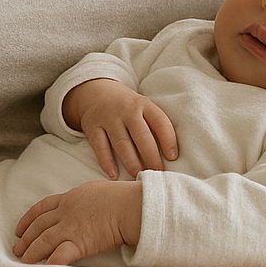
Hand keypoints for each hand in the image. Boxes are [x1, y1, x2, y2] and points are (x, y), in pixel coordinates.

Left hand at [14, 180, 141, 264]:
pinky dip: (49, 263)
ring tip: (23, 262)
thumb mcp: (98, 191)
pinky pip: (59, 255)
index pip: (42, 208)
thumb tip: (88, 203)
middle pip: (39, 226)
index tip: (19, 228)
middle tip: (17, 249)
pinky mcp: (79, 243)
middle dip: (25, 238)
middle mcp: (66, 212)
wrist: (130, 206)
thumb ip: (87, 199)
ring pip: (43, 241)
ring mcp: (70, 227)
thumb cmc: (122, 197)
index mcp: (70, 198)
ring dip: (31, 252)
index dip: (28, 218)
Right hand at [63, 78, 177, 178]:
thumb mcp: (142, 107)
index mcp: (143, 105)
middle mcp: (127, 111)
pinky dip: (106, 162)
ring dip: (131, 162)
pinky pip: (100, 146)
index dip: (168, 140)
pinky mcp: (92, 126)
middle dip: (151, 157)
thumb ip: (154, 124)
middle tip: (158, 173)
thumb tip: (171, 154)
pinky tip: (114, 175)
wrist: (95, 91)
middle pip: (141, 136)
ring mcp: (108, 118)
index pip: (160, 122)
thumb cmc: (126, 106)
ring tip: (139, 176)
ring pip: (121, 143)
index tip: (172, 157)